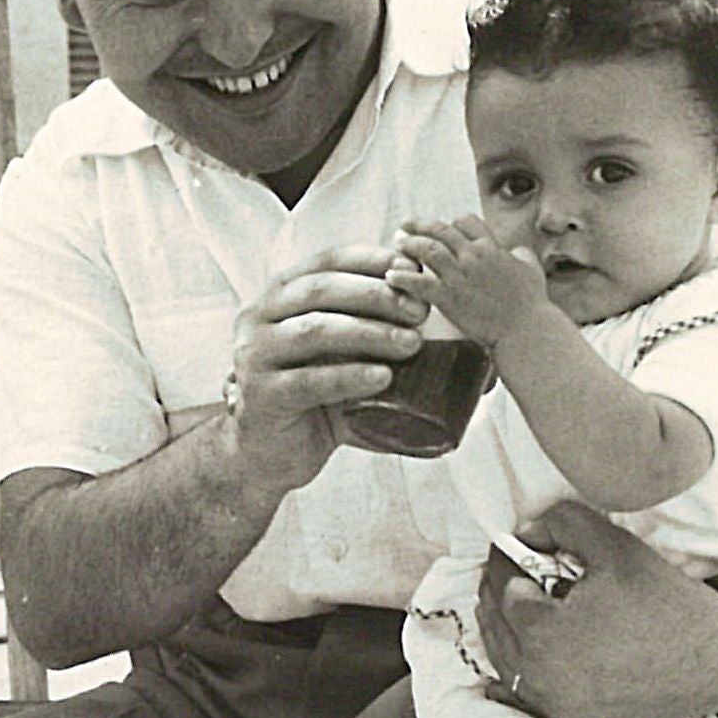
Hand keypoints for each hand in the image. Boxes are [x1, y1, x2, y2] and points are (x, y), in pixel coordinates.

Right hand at [227, 243, 429, 493]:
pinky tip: (381, 378)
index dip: (371, 260)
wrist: (269, 457)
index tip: (414, 269)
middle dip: (376, 294)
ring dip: (368, 332)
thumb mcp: (342, 362)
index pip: (327, 262)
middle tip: (421, 311)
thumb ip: (380, 344)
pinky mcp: (260, 397)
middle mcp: (259, 318)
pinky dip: (348, 377)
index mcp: (280, 297)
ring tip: (412, 344)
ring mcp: (254, 357)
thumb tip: (463, 343)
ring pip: (315, 330)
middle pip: (321, 290)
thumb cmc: (313, 402)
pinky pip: (308, 381)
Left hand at [393, 219, 545, 351]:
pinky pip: (419, 282)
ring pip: (427, 249)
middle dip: (420, 225)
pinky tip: (391, 277)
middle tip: (405, 225)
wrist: (525, 329)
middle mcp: (473, 256)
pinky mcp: (449, 297)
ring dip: (409, 244)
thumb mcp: (531, 269)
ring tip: (397, 243)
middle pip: (441, 230)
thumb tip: (515, 250)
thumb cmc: (531, 303)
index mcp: (491, 247)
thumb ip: (520, 254)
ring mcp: (459, 275)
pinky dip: (402, 278)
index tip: (440, 228)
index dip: (451, 223)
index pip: (465, 222)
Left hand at [477, 503, 717, 717]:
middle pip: (496, 628)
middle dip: (500, 594)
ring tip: (518, 606)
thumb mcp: (614, 546)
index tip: (514, 546)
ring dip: (506, 632)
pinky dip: (518, 676)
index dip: (508, 561)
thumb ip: (563, 525)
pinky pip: (529, 700)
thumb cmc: (666, 599)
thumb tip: (527, 532)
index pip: (503, 588)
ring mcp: (558, 709)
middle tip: (512, 571)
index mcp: (542, 633)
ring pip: (507, 666)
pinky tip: (517, 662)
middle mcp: (541, 679)